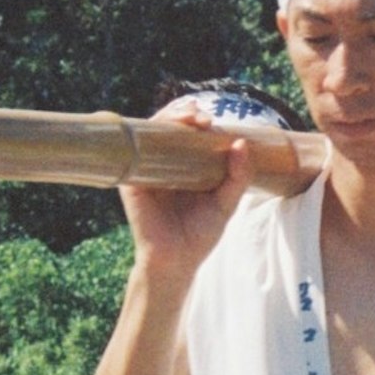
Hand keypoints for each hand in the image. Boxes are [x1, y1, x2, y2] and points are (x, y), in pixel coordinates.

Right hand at [121, 107, 251, 276]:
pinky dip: (149, 136)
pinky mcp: (132, 180)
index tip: (215, 122)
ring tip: (190, 119)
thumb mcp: (226, 203)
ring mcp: (146, 169)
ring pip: (153, 131)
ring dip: (169, 117)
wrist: (176, 261)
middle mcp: (163, 163)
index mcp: (186, 166)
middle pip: (170, 126)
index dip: (200, 121)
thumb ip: (238, 176)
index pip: (190, 134)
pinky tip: (162, 131)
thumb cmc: (199, 235)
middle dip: (186, 113)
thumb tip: (242, 143)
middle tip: (204, 120)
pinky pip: (136, 150)